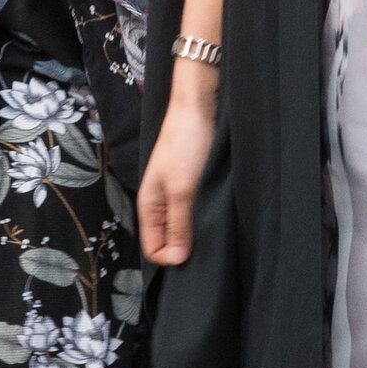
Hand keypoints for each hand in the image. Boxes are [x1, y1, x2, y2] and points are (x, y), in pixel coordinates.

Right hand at [136, 91, 216, 267]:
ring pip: (182, 227)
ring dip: (196, 232)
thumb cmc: (186, 145)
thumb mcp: (182, 190)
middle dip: (185, 248)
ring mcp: (175, 193)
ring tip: (215, 228)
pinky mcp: (191, 184)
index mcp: (149, 207)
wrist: (198, 106)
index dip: (172, 258)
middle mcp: (160, 203)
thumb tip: (176, 260)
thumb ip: (178, 225)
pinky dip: (203, 217)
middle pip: (168, 240)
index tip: (196, 252)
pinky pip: (193, 211)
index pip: (154, 250)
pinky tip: (217, 213)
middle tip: (209, 245)